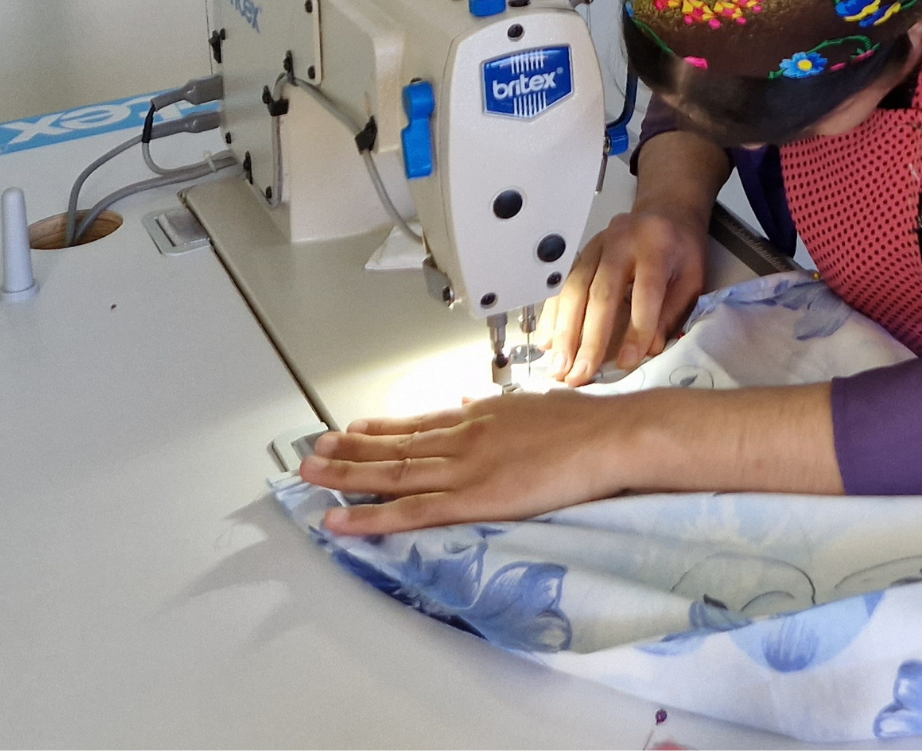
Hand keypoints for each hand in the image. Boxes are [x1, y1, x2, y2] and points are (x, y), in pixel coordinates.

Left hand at [298, 388, 655, 534]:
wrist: (610, 436)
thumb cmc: (587, 422)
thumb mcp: (536, 401)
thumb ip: (499, 407)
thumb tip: (469, 399)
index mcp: (480, 415)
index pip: (419, 423)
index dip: (381, 428)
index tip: (352, 428)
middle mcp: (463, 437)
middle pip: (394, 446)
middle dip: (349, 450)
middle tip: (313, 451)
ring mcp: (463, 469)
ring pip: (391, 475)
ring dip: (346, 476)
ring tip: (311, 476)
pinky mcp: (472, 499)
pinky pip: (410, 511)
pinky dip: (370, 518)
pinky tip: (340, 520)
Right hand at [541, 205, 709, 385]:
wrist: (665, 211)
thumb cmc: (680, 248)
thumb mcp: (691, 276)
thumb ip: (672, 310)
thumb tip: (649, 349)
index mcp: (657, 247)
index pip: (646, 291)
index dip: (637, 329)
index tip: (627, 361)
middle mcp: (622, 243)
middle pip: (601, 293)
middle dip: (588, 339)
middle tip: (579, 374)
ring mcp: (596, 246)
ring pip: (574, 290)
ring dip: (564, 333)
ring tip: (559, 366)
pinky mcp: (580, 253)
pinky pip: (562, 286)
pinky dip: (552, 316)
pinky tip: (547, 342)